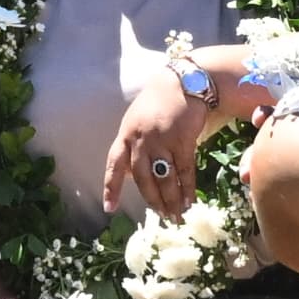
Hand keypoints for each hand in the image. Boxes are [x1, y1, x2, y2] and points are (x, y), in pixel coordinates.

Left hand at [102, 68, 215, 220]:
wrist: (182, 82)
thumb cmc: (157, 103)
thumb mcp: (136, 121)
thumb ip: (133, 145)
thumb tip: (133, 174)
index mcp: (125, 135)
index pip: (114, 165)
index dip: (111, 187)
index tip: (110, 208)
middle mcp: (141, 140)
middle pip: (143, 178)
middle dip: (152, 200)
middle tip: (161, 216)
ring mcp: (161, 141)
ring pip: (165, 178)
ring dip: (171, 199)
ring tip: (175, 215)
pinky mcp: (182, 141)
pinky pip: (184, 171)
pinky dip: (187, 188)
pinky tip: (189, 200)